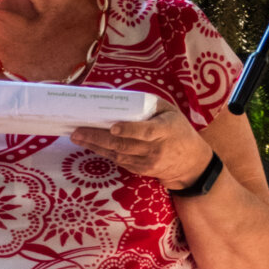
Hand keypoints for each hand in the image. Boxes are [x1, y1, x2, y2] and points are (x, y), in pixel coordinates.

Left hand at [71, 105, 213, 190]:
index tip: (112, 127)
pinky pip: (119, 161)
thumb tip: (121, 98)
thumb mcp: (170, 112)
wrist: (191, 163)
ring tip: (77, 137)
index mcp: (165, 131)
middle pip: (123, 145)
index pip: (145, 132)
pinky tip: (90, 144)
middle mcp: (155, 149)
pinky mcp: (141, 170)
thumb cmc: (179, 130)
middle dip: (98, 138)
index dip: (128, 130)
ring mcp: (147, 163)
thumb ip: (149, 105)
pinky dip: (103, 152)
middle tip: (77, 131)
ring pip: (117, 155)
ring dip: (95, 146)